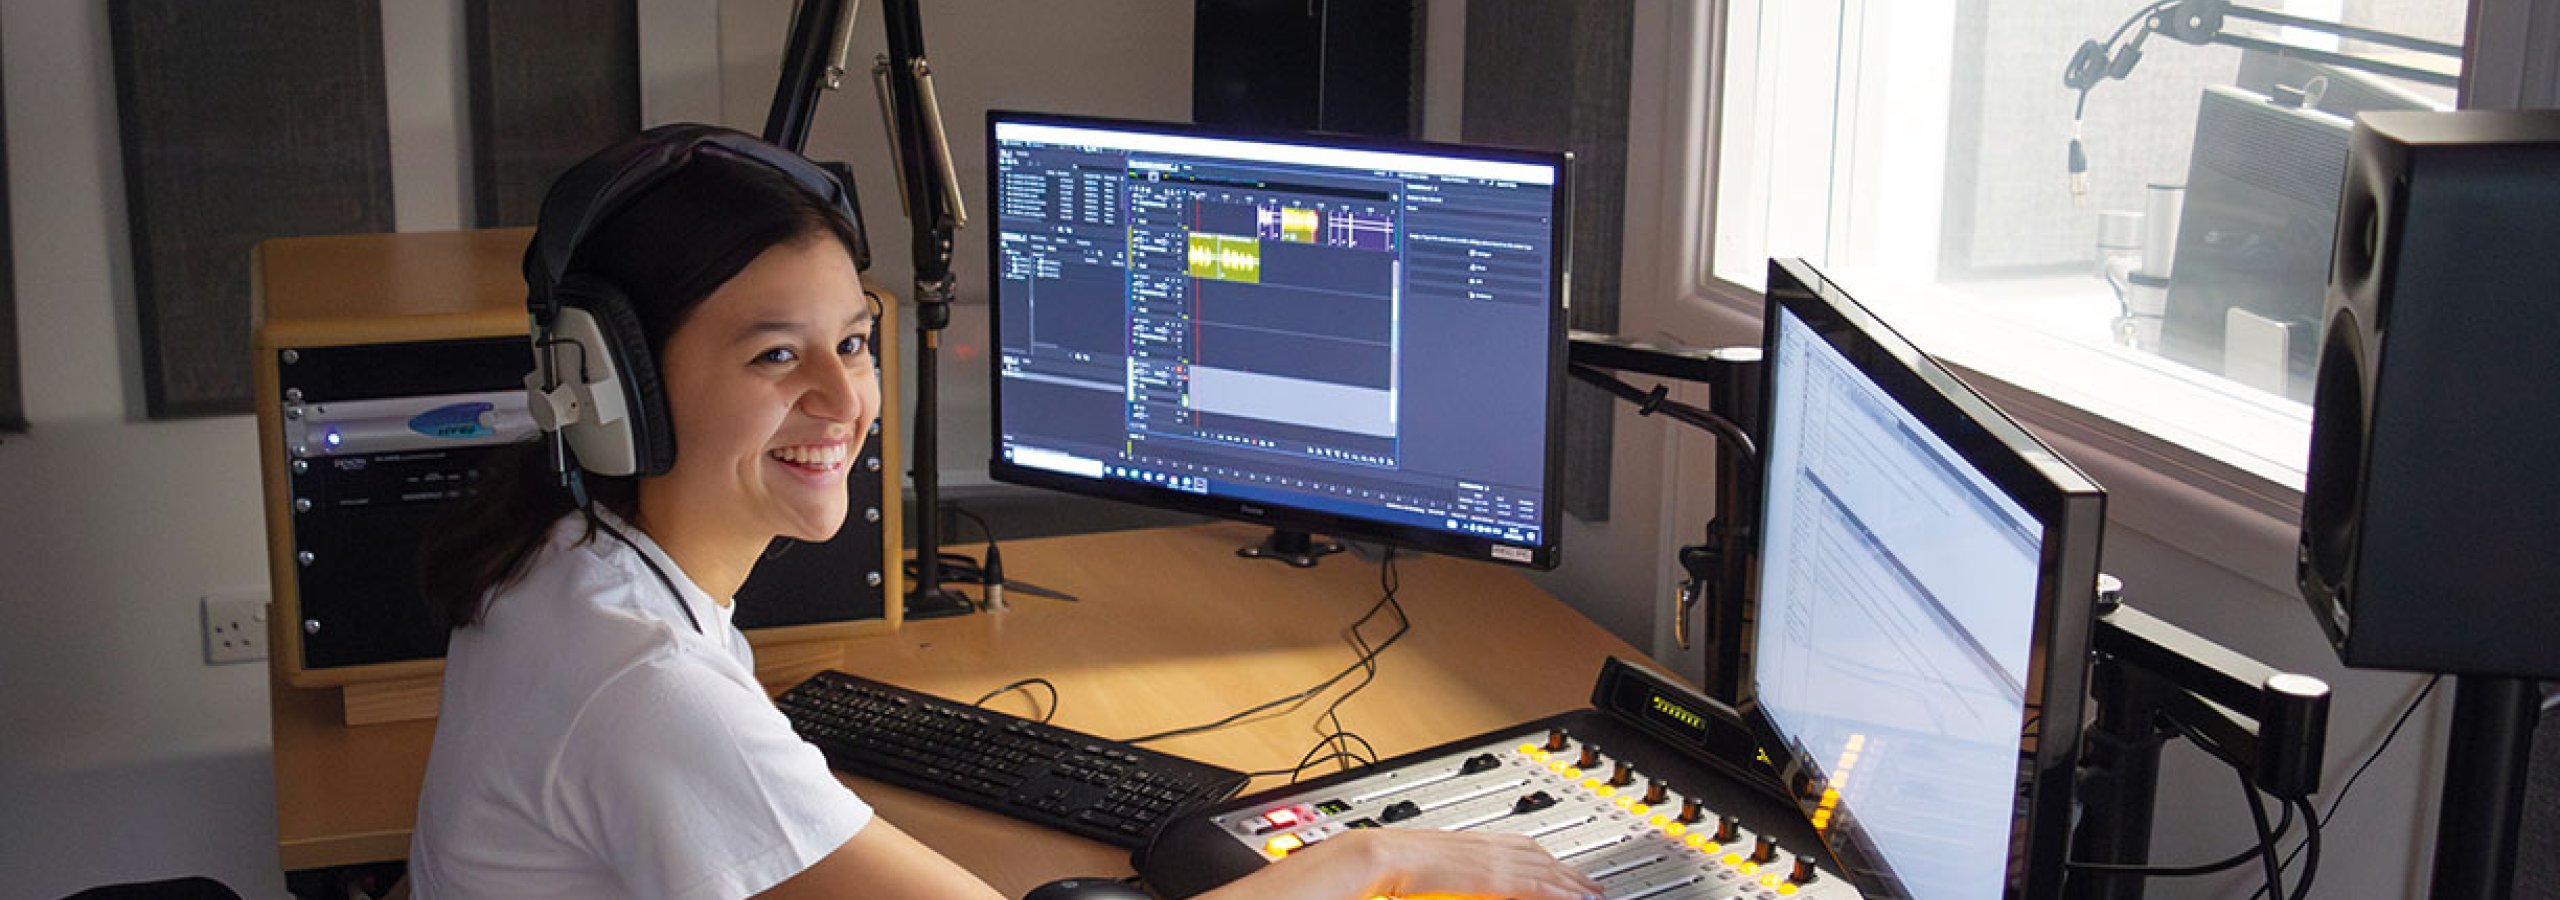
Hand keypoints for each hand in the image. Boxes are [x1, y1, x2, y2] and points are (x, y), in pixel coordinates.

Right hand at [1318, 828, 1603, 899]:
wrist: (1386, 856)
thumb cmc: (1396, 861)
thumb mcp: (1432, 863)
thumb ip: (1454, 868)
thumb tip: (1460, 878)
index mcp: (1476, 840)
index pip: (1525, 846)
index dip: (1551, 859)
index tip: (1566, 869)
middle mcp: (1490, 845)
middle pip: (1543, 857)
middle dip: (1571, 873)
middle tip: (1592, 885)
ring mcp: (1493, 861)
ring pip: (1547, 871)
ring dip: (1573, 883)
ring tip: (1592, 894)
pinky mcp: (1494, 879)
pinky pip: (1537, 887)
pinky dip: (1559, 893)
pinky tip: (1573, 899)